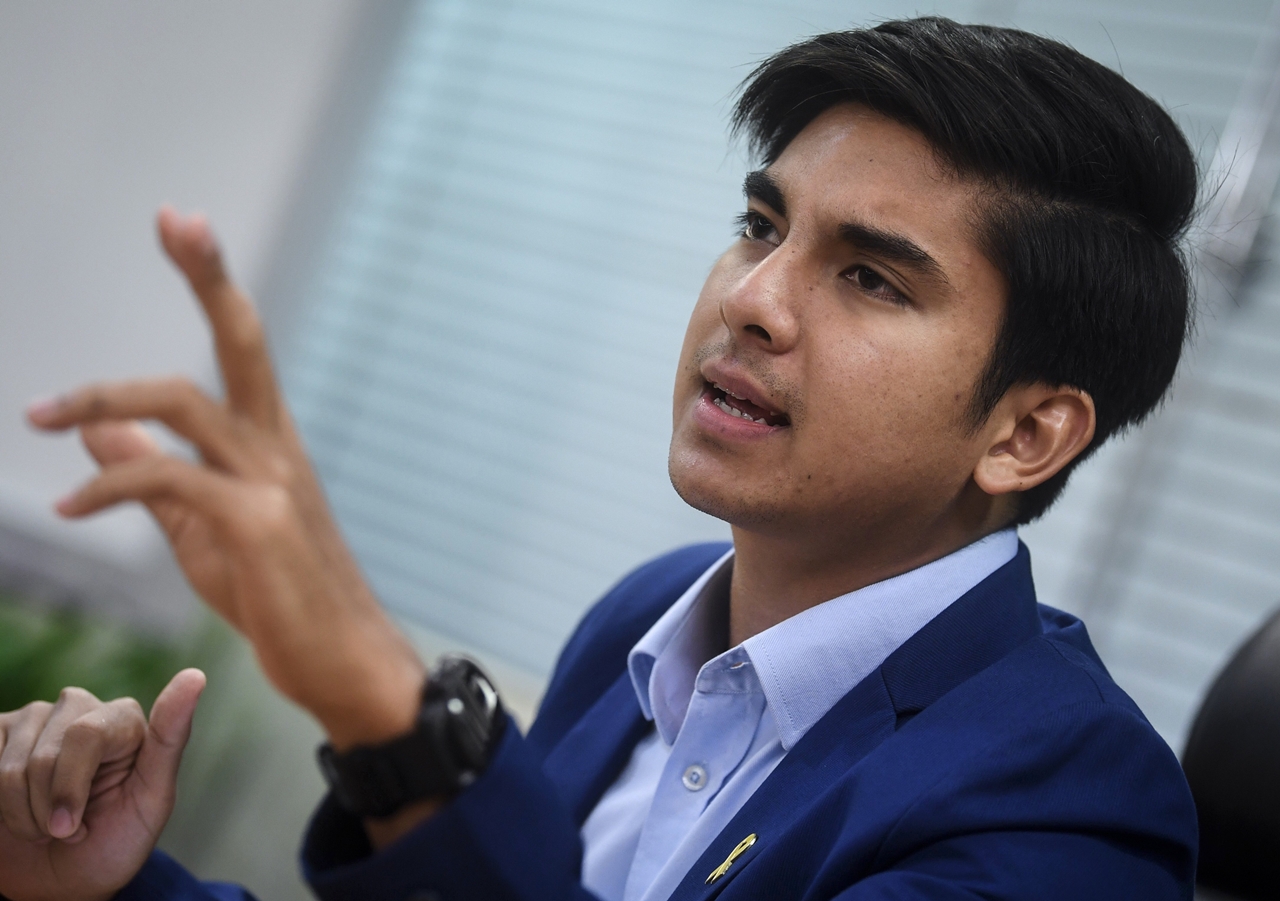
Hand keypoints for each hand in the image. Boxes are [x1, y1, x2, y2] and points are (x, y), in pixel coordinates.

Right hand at [0, 670, 204, 900]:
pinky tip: (12, 810)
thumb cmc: (113, 839)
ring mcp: (34, 719)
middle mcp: (79, 707)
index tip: (72, 831)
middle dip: (48, 810)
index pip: (84, 735)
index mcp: (123, 719)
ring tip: (43, 826)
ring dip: (20, 815)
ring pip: (8, 768)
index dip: (69, 789)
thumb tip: (195, 676)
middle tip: (65, 832)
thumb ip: (170, 737)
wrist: (63, 880)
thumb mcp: (152, 799)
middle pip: (44, 756)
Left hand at [26, 208, 424, 749]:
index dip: (211, 279)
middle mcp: (275, 446)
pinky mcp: (257, 524)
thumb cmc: (278, 595)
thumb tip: (94, 427)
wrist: (342, 661)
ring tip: (38, 413)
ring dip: (102, 394)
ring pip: (184, 402)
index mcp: (267, 441)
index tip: (182, 223)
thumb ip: (149, 472)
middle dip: (208, 274)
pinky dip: (107, 486)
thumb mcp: (200, 529)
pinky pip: (165, 480)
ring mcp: (271, 481)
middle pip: (241, 338)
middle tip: (176, 217)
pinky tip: (67, 509)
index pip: (239, 344)